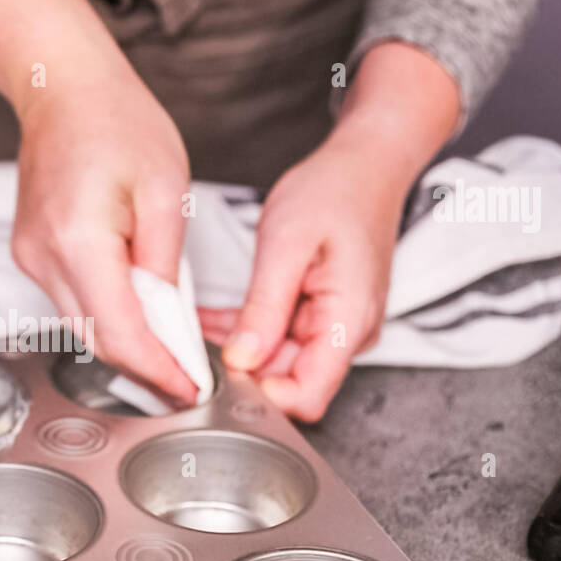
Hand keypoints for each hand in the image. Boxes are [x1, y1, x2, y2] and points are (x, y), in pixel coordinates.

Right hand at [0, 0, 197, 403]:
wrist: (63, 89)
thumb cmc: (115, 123)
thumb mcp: (167, 191)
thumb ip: (166, 266)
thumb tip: (169, 323)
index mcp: (79, 241)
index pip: (121, 333)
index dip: (159, 369)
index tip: (190, 386)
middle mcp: (44, 257)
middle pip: (97, 339)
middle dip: (146, 364)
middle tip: (190, 375)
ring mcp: (30, 258)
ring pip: (83, 326)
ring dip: (127, 341)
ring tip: (172, 345)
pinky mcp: (30, 254)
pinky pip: (72, 301)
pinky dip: (108, 314)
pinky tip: (140, 311)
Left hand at [203, 42, 461, 421]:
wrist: (365, 165)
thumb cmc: (336, 191)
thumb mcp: (287, 245)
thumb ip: (265, 308)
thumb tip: (241, 359)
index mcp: (348, 320)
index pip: (309, 396)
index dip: (263, 395)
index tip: (222, 373)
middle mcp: (347, 333)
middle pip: (289, 381)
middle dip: (242, 370)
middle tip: (196, 347)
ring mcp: (336, 327)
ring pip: (279, 362)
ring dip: (240, 349)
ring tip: (198, 327)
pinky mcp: (321, 317)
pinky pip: (279, 338)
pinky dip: (247, 331)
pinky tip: (215, 318)